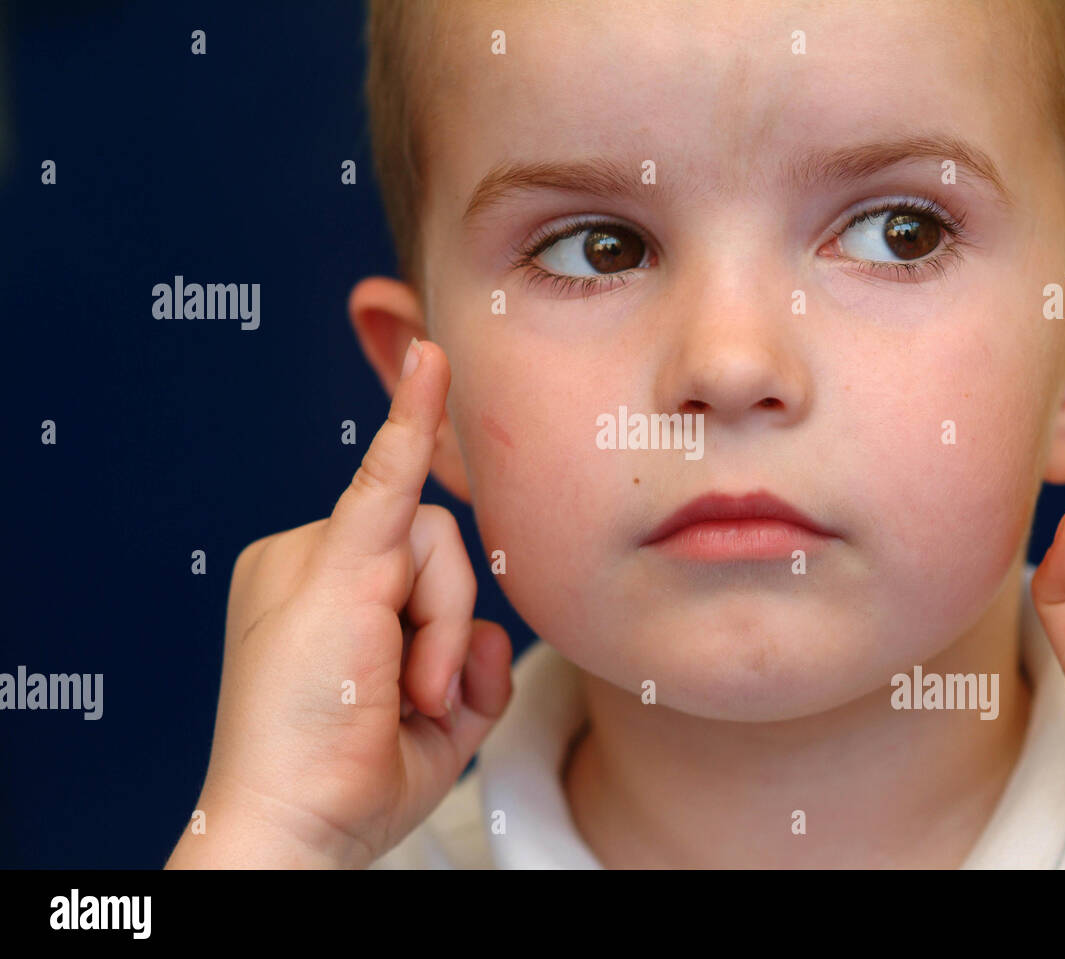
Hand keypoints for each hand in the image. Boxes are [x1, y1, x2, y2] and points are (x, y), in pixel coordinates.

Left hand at [166, 338, 512, 867]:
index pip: (388, 490)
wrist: (310, 826)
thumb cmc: (294, 710)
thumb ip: (387, 484)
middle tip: (398, 663)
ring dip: (454, 653)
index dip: (413, 436)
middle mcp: (356, 595)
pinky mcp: (441, 691)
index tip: (430, 354)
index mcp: (312, 560)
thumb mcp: (338, 579)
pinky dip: (478, 685)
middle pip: (444, 550)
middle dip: (437, 606)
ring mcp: (400, 644)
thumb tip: (416, 377)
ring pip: (476, 604)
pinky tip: (436, 717)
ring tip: (409, 701)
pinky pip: (494, 658)